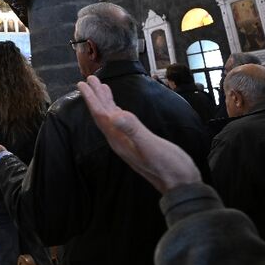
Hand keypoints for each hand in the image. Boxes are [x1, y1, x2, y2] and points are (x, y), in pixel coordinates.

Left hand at [78, 76, 201, 194]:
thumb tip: (115, 115)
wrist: (181, 185)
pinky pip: (121, 122)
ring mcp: (127, 142)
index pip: (101, 116)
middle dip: (95, 96)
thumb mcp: (150, 146)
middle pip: (103, 115)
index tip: (83, 84)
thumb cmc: (169, 166)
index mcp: (119, 140)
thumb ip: (133, 130)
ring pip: (111, 118)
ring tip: (101, 86)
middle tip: (89, 79)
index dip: (91, 99)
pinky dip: (117, 110)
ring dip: (105, 101)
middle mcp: (119, 141)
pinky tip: (118, 107)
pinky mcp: (137, 142)